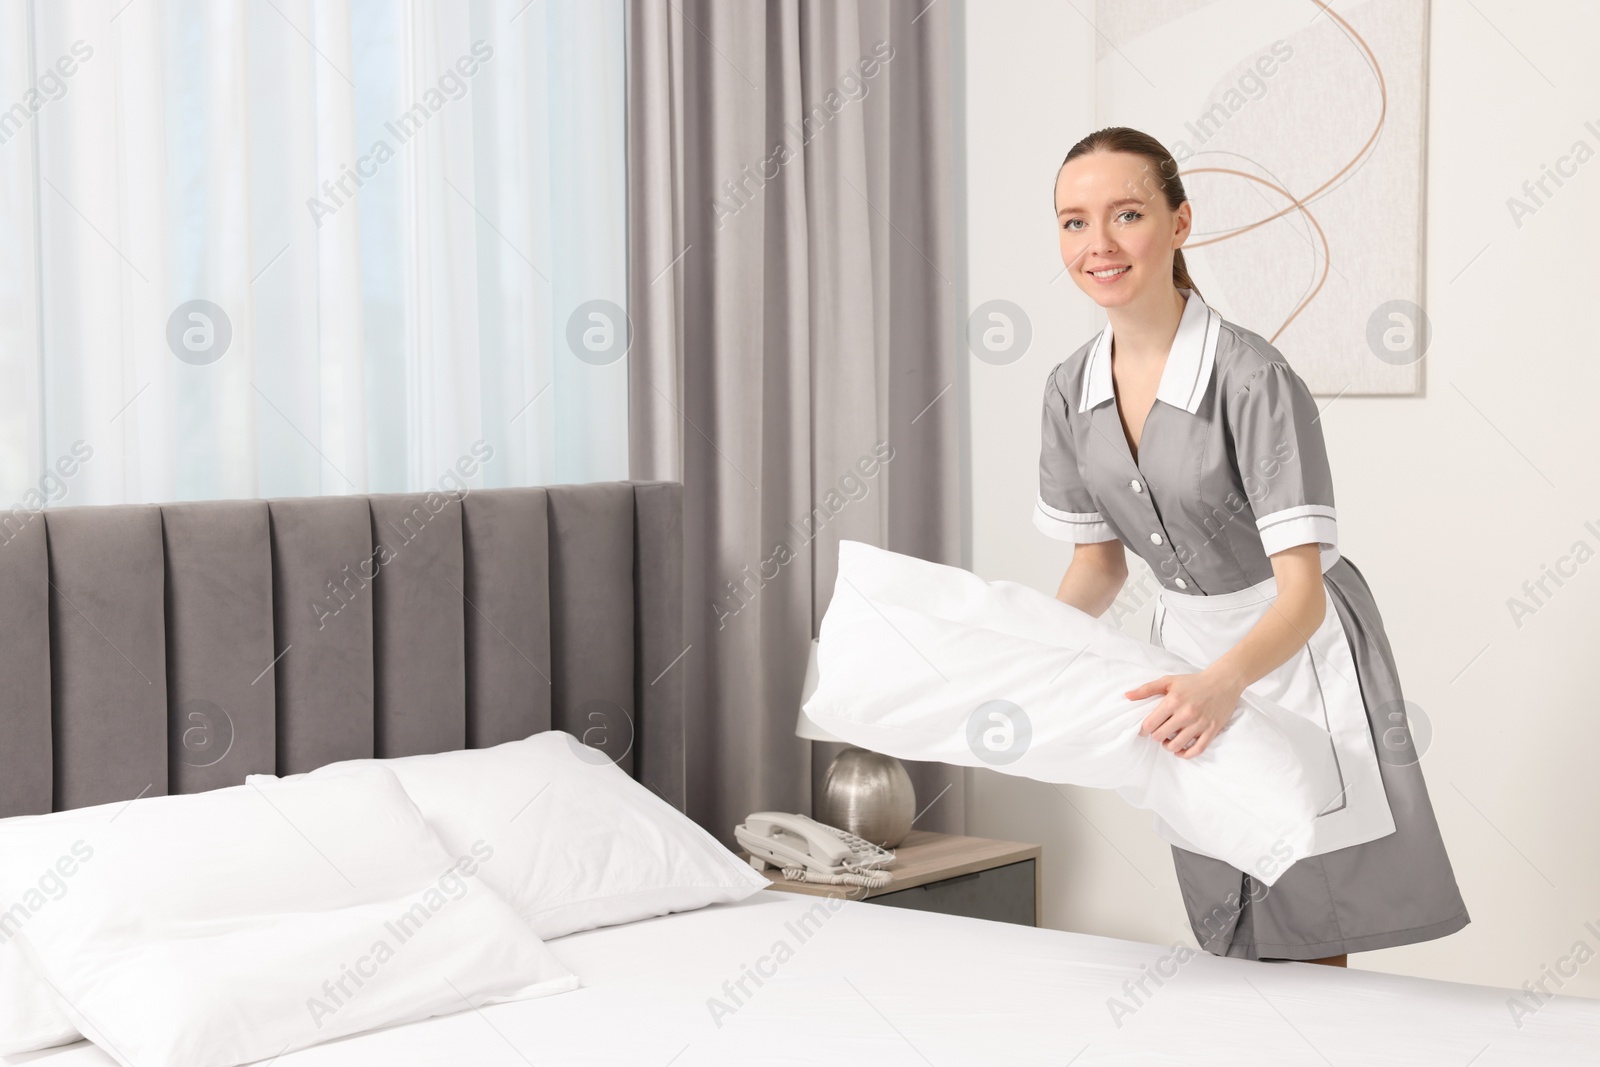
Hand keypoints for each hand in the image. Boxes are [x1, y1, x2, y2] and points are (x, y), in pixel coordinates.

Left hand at [1126, 669, 1244, 758]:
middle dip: (1156, 737)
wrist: (1223, 682)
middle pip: (1161, 736)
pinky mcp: (1212, 731)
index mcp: (1173, 701)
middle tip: (1158, 733)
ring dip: (1169, 746)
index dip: (1144, 730)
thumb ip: (1146, 689)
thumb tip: (1126, 696)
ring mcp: (1200, 723)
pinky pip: (1197, 750)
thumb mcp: (1168, 681)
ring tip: (1168, 741)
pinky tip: (1180, 750)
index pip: (1151, 724)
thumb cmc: (1193, 682)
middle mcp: (1186, 713)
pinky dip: (1186, 754)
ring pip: (1177, 746)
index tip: (1144, 731)